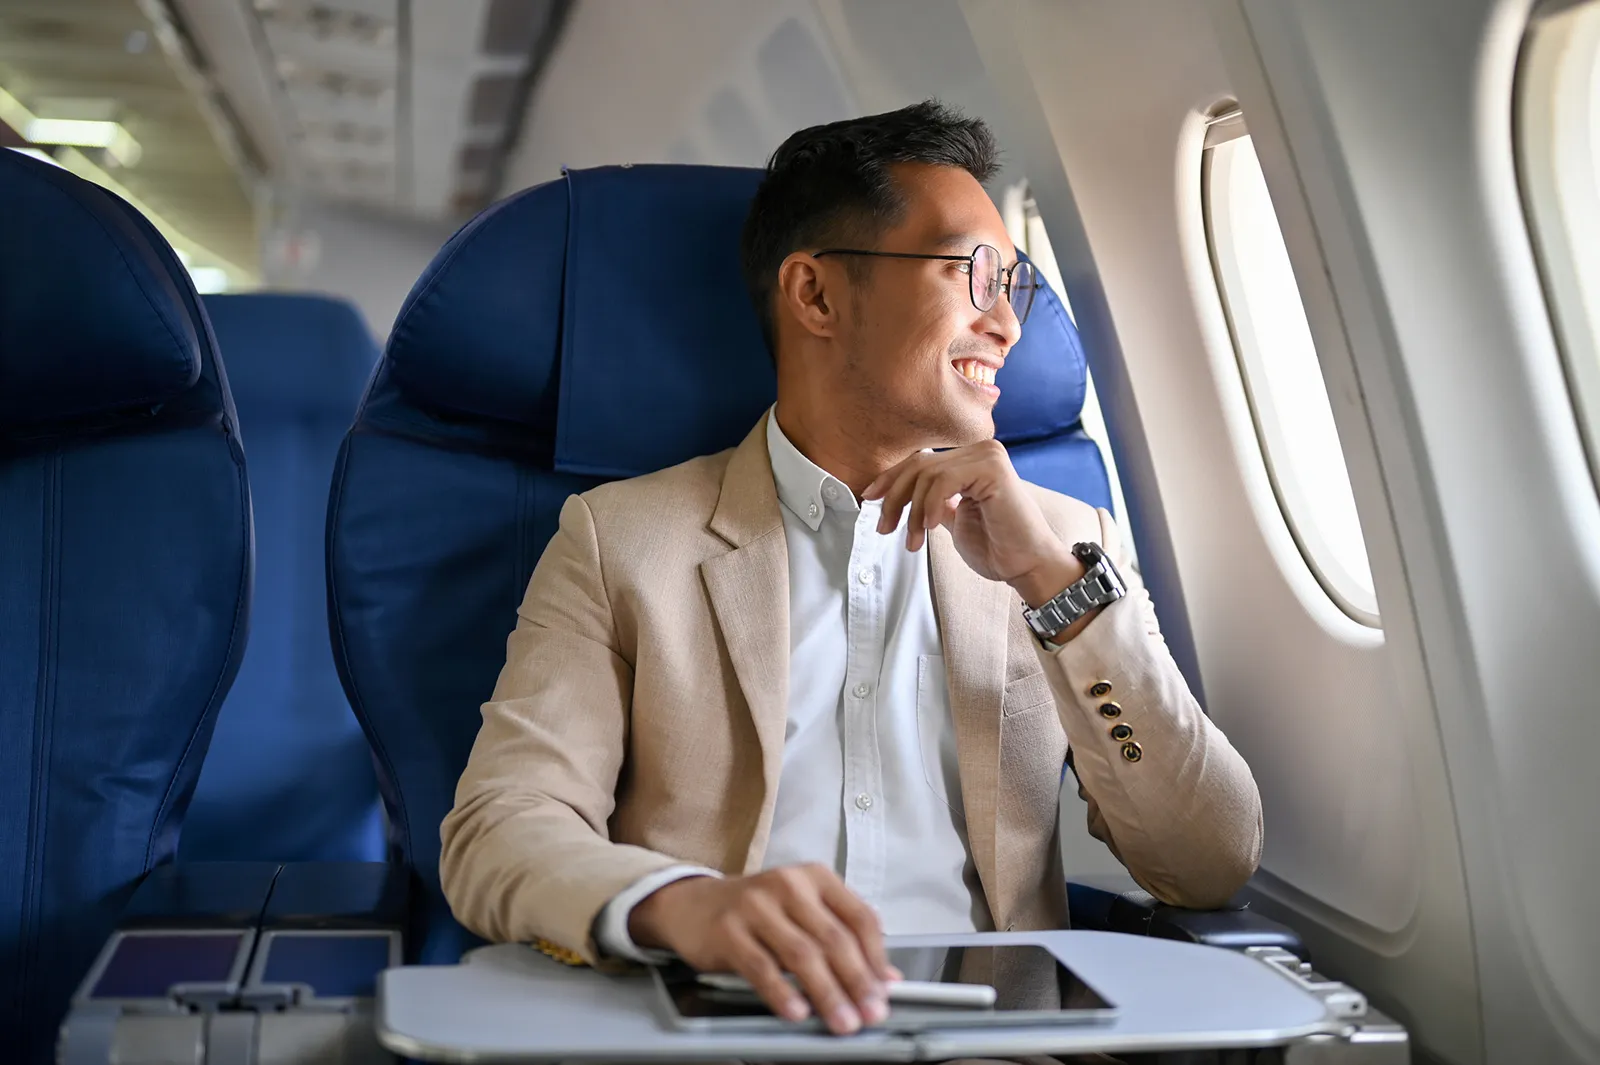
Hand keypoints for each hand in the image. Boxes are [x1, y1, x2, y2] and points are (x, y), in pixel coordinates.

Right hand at [628, 864, 900, 1034]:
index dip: (876, 958)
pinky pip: (761, 966)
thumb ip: (843, 938)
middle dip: (857, 982)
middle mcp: (788, 884)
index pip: (860, 917)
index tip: (885, 991)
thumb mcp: (803, 914)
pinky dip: (782, 992)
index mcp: (816, 878)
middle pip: (834, 938)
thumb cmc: (757, 912)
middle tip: (870, 1013)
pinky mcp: (728, 930)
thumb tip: (887, 979)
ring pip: (802, 954)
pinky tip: (797, 1012)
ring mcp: (756, 905)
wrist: (693, 904)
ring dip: (827, 993)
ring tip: (842, 1021)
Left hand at [863, 439, 1080, 607]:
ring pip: (927, 474)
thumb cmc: (996, 547)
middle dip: (894, 498)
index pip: (920, 460)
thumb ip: (932, 502)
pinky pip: (943, 481)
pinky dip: (930, 506)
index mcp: (970, 459)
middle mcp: (980, 450)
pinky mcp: (993, 467)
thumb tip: (899, 496)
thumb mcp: (952, 520)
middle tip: (884, 528)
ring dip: (912, 512)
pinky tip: (931, 528)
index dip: (890, 479)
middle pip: (919, 464)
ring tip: (914, 540)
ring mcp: (988, 455)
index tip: (870, 500)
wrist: (1027, 566)